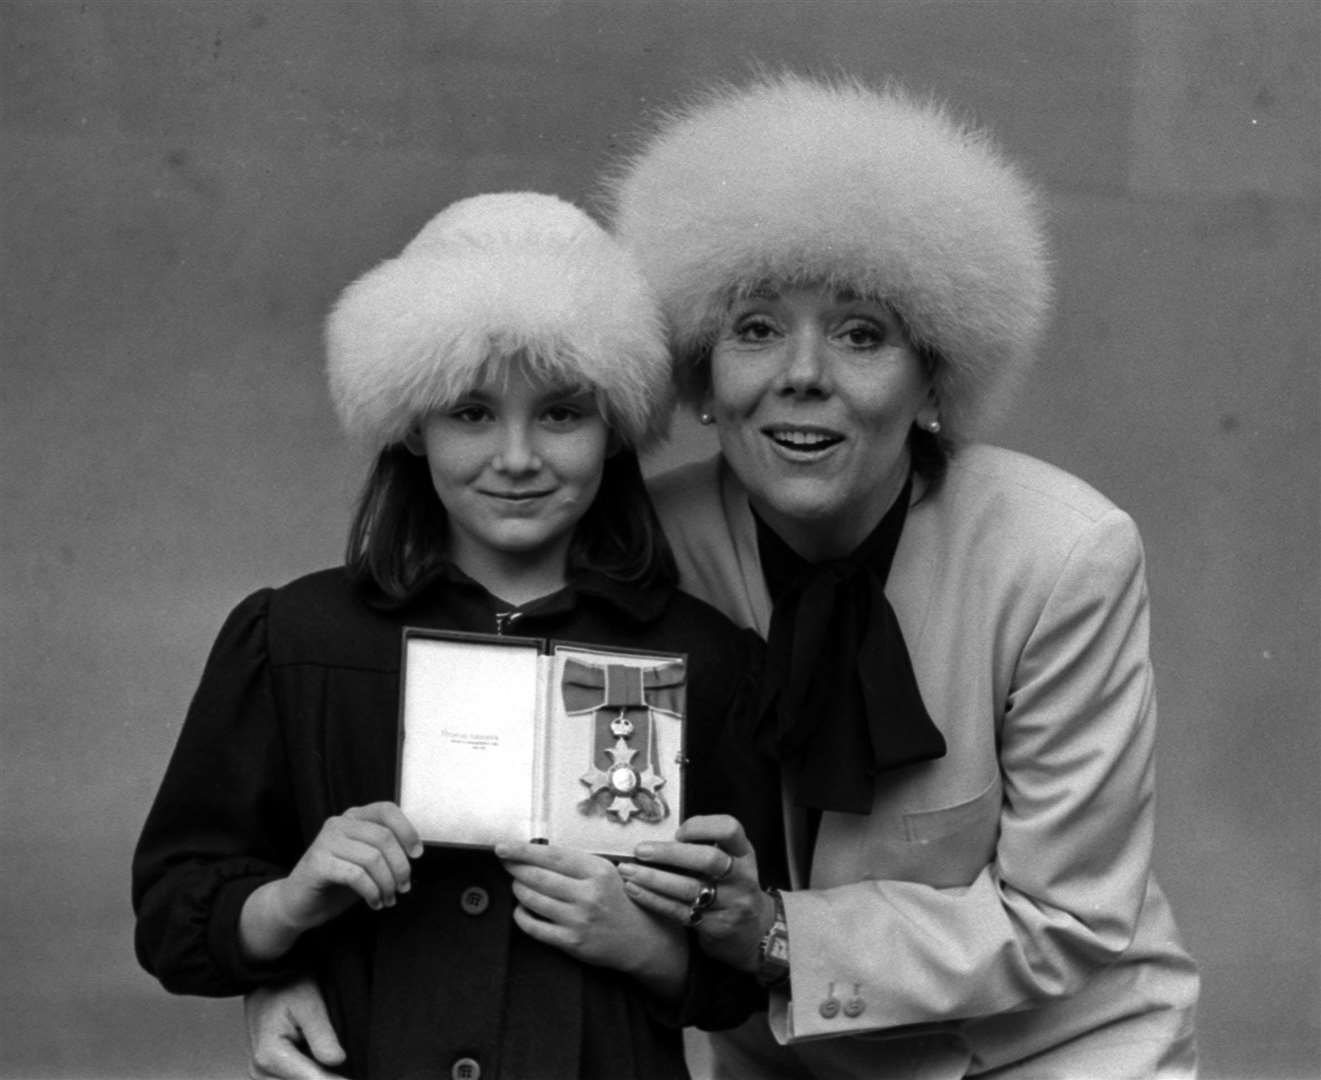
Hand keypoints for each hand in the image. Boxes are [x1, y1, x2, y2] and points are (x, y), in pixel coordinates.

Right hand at [245, 977, 345, 1078]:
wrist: (270, 977)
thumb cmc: (287, 984)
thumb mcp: (309, 1003)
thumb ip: (322, 1035)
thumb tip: (338, 1061)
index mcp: (270, 1056)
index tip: (356, 1077)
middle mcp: (260, 1070)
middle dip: (329, 1077)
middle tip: (354, 1069)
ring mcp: (262, 1073)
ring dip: (321, 1075)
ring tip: (342, 1067)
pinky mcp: (268, 1072)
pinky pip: (295, 1078)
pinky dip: (312, 1074)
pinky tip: (326, 1066)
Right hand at [279, 802, 422, 929]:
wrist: (298, 904)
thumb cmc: (337, 882)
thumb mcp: (367, 861)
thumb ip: (385, 850)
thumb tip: (415, 851)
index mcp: (353, 818)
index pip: (387, 810)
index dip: (407, 830)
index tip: (417, 855)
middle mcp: (338, 824)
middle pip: (384, 838)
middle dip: (400, 867)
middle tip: (403, 888)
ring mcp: (325, 842)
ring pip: (373, 858)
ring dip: (387, 884)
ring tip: (388, 899)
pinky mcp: (317, 863)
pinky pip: (356, 875)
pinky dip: (372, 891)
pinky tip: (374, 902)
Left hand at [496, 841, 687, 996]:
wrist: (642, 939)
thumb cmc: (622, 900)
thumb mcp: (607, 872)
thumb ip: (577, 863)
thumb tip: (536, 853)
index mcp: (598, 871)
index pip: (551, 856)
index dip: (522, 851)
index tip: (503, 847)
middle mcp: (588, 894)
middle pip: (537, 877)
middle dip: (514, 868)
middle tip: (506, 863)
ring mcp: (579, 919)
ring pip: (531, 900)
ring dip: (518, 889)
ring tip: (519, 884)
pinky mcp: (572, 942)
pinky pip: (533, 927)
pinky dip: (521, 915)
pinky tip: (522, 909)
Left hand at [620, 814, 773, 972]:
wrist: (754, 934)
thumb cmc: (731, 888)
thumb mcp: (732, 863)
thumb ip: (707, 846)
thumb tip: (660, 833)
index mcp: (744, 854)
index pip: (730, 829)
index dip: (701, 827)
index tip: (678, 831)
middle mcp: (742, 878)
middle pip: (708, 859)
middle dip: (670, 853)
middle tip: (640, 850)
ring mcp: (731, 904)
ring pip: (689, 888)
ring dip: (653, 879)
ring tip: (628, 871)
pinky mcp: (716, 927)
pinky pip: (680, 911)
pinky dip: (654, 900)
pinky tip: (635, 891)